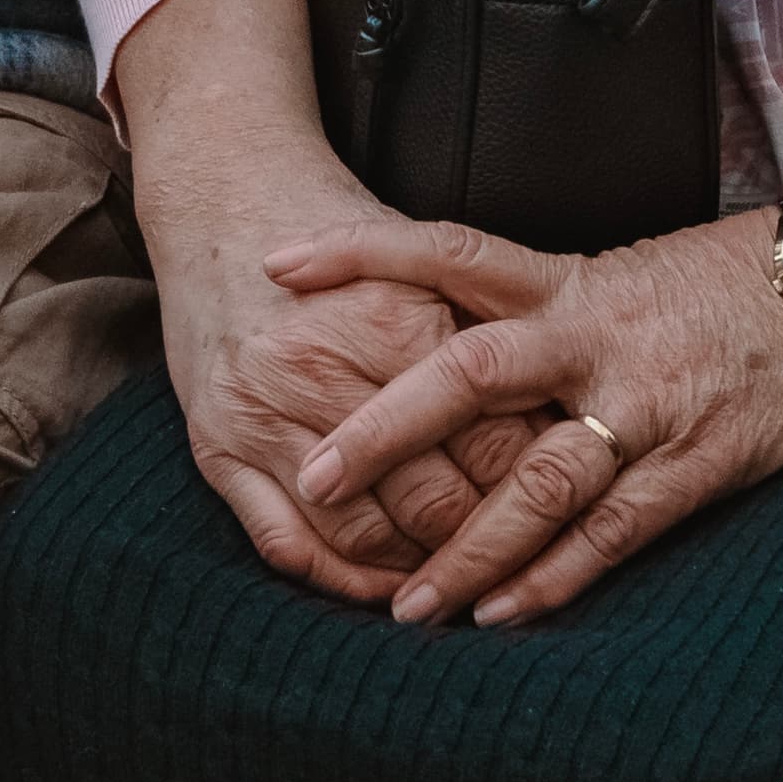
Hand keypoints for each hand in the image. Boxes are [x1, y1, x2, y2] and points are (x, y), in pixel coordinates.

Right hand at [145, 151, 546, 602]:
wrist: (222, 195)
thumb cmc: (334, 228)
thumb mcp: (417, 263)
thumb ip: (477, 337)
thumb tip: (559, 419)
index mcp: (389, 322)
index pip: (489, 442)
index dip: (534, 488)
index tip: (561, 507)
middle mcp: (325, 372)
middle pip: (432, 501)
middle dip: (483, 541)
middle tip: (517, 558)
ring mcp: (265, 417)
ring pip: (364, 535)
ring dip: (417, 572)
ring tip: (457, 581)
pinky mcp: (220, 450)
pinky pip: (290, 545)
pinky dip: (343, 582)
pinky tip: (382, 586)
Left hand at [272, 210, 782, 629]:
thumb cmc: (733, 276)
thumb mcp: (629, 269)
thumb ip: (550, 310)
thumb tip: (455, 341)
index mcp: (572, 278)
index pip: (448, 251)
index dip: (362, 252)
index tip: (280, 264)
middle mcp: (596, 336)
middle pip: (469, 374)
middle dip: (386, 428)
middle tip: (310, 475)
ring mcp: (647, 403)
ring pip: (536, 478)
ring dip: (466, 547)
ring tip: (403, 604)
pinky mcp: (700, 462)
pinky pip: (615, 530)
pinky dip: (556, 577)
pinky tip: (504, 616)